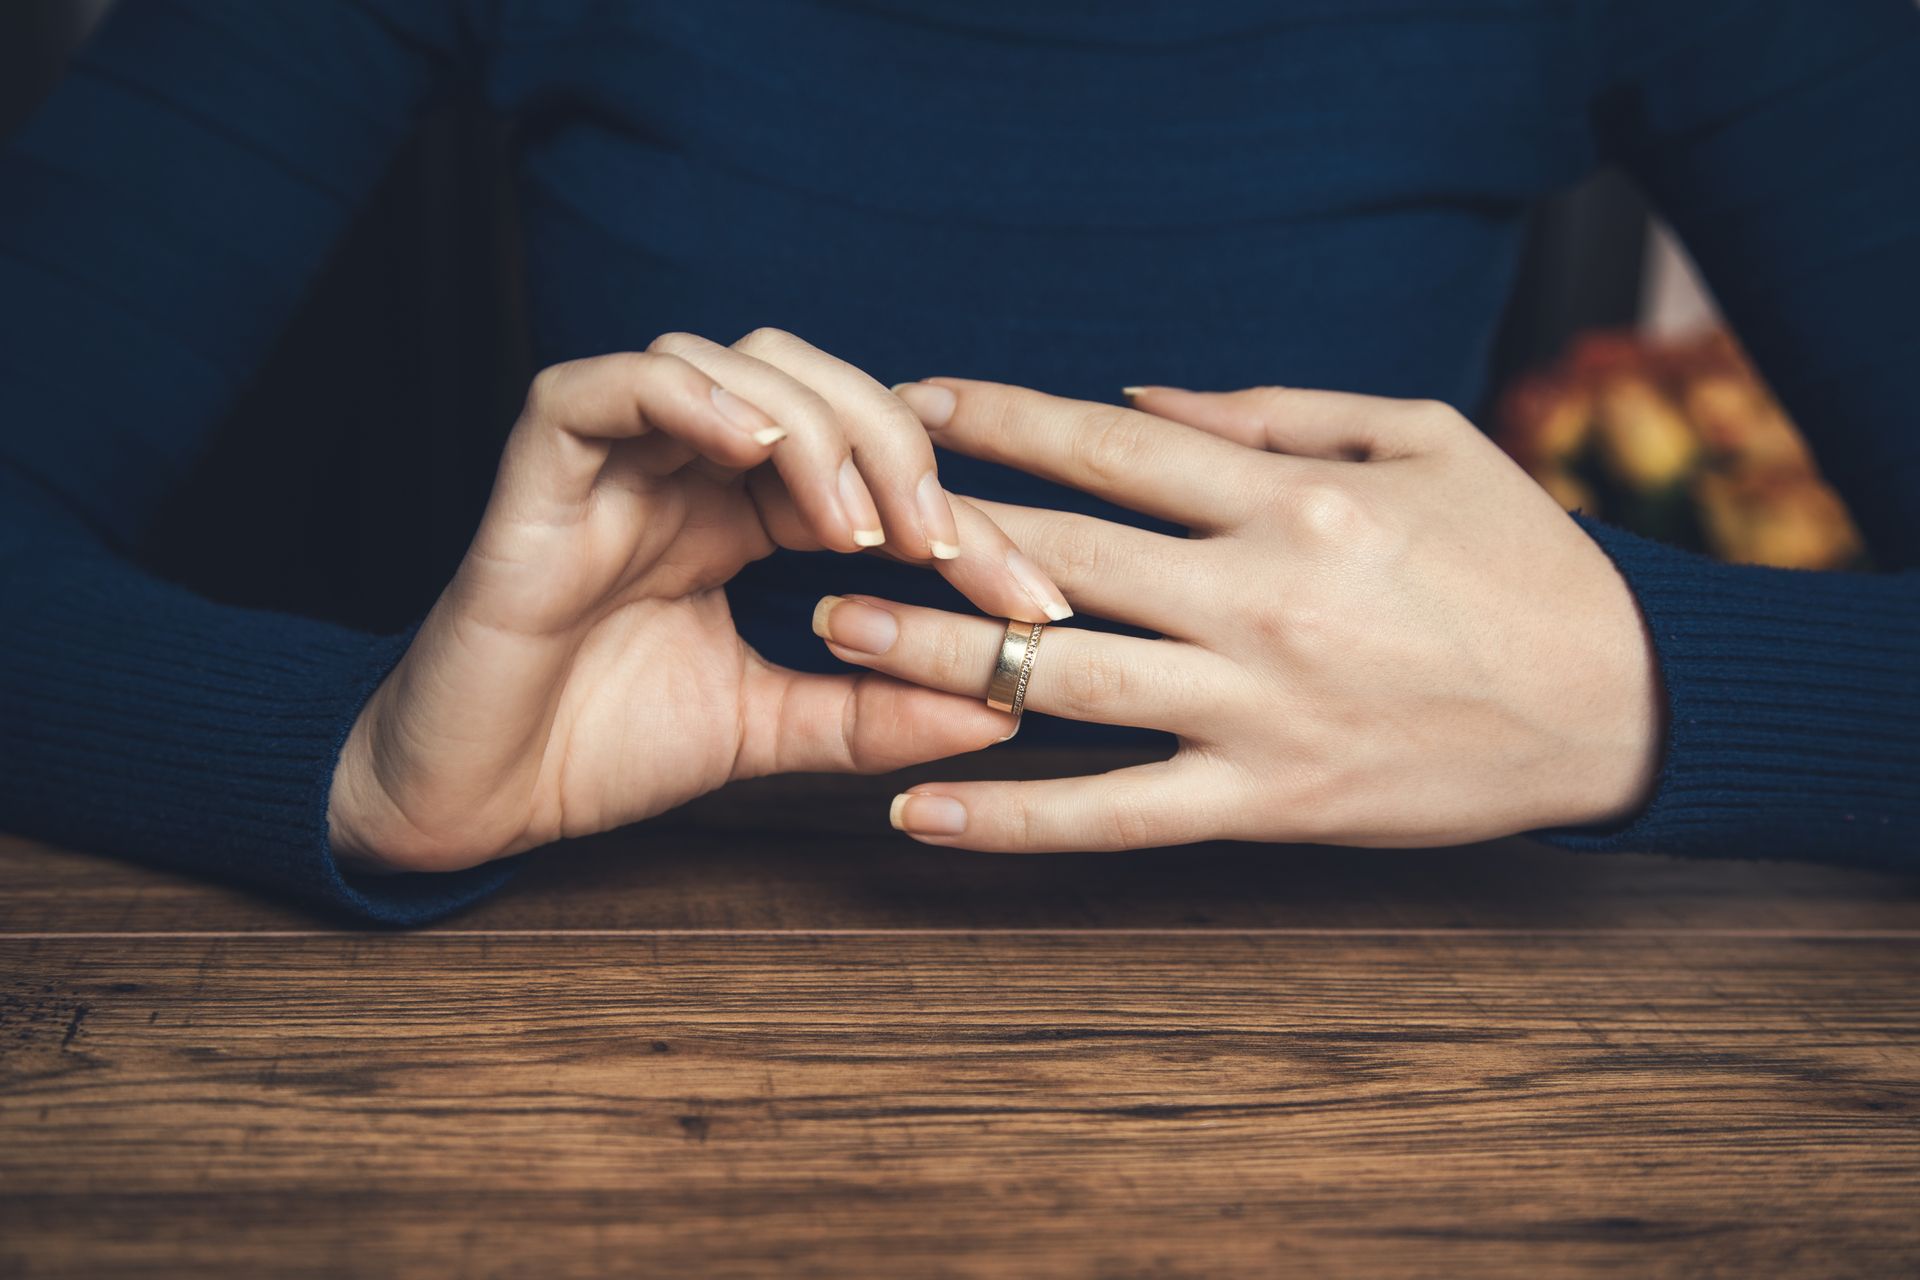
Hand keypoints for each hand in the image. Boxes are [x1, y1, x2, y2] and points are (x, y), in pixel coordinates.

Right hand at [327, 330, 1072, 872]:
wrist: (474, 801)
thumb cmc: (602, 750)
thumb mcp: (773, 728)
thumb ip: (876, 710)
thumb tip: (1007, 707)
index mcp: (743, 515)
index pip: (873, 471)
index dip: (962, 521)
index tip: (1030, 604)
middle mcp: (688, 468)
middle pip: (818, 385)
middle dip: (900, 454)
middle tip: (947, 547)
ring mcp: (617, 456)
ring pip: (732, 363)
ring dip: (814, 429)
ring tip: (855, 526)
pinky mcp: (540, 462)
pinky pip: (612, 384)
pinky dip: (690, 399)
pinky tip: (755, 453)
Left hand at [814, 379, 1661, 849]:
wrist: (1616, 703)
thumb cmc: (1517, 556)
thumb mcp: (1418, 439)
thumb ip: (1272, 412)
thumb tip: (1138, 395)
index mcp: (1291, 500)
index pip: (1109, 447)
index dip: (1000, 418)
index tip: (916, 403)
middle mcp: (1257, 599)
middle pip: (1059, 555)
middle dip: (933, 534)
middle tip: (825, 522)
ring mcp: (1256, 710)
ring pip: (1063, 680)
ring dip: (939, 655)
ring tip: (835, 634)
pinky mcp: (1268, 803)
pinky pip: (1116, 816)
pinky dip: (1014, 819)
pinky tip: (920, 808)